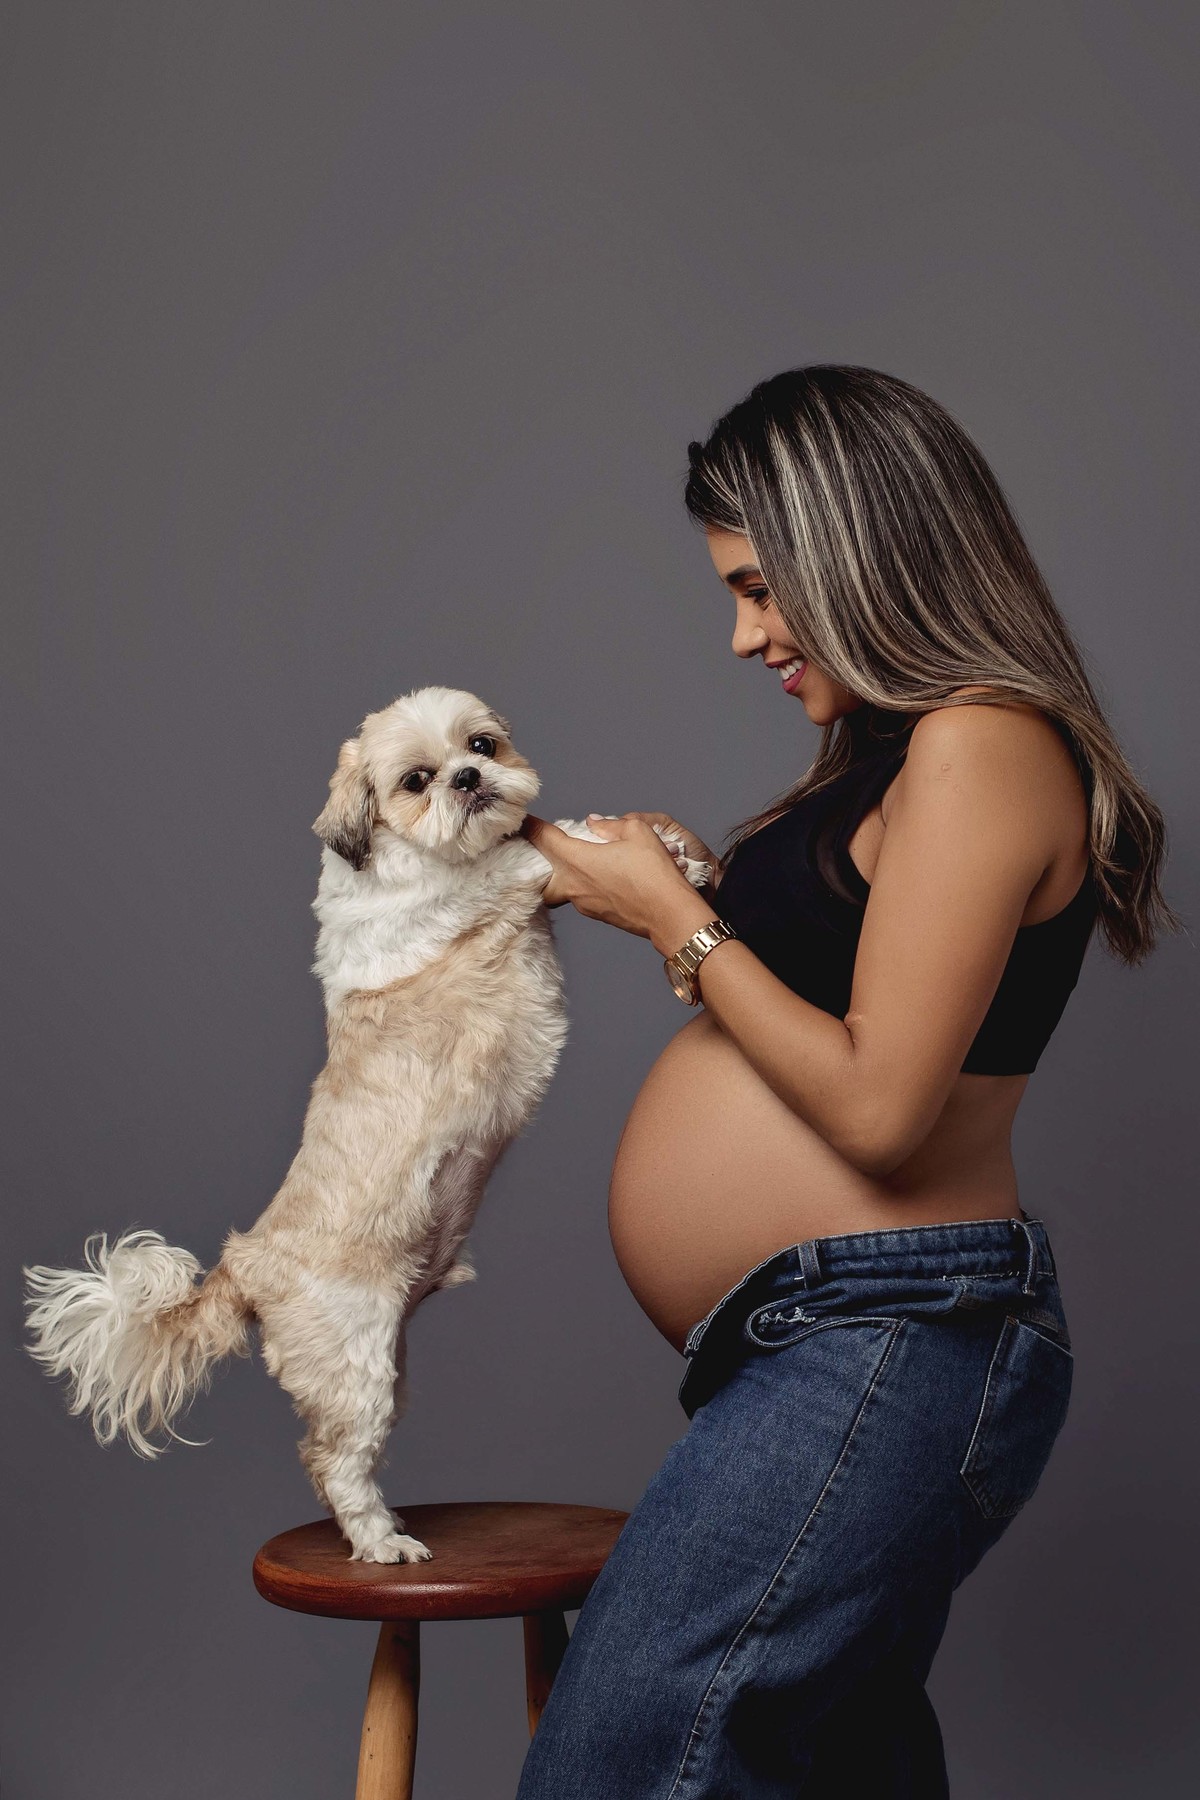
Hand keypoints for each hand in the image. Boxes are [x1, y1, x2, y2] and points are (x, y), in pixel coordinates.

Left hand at [519, 812, 719, 953]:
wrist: (669, 914)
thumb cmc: (654, 873)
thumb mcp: (637, 832)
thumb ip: (611, 825)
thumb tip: (595, 823)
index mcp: (577, 860)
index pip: (544, 839)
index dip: (531, 826)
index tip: (524, 820)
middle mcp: (573, 885)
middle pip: (540, 875)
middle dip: (537, 861)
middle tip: (541, 848)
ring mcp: (584, 904)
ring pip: (559, 890)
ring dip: (560, 876)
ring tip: (571, 862)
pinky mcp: (597, 915)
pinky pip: (579, 898)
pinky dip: (580, 886)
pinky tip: (598, 877)